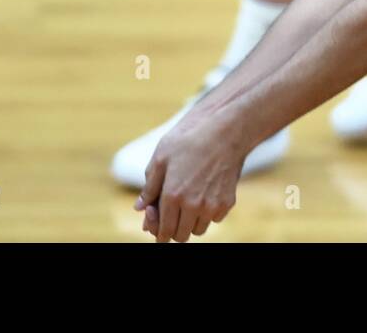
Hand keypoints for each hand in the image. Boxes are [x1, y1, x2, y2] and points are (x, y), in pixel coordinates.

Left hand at [135, 103, 245, 242]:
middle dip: (173, 229)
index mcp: (172, 195)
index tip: (158, 229)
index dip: (158, 233)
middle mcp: (193, 205)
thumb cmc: (190, 140)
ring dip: (191, 222)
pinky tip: (205, 193)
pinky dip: (208, 212)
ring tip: (189, 201)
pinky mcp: (227, 202)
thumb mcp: (161, 157)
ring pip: (198, 230)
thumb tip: (139, 207)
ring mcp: (212, 205)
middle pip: (181, 236)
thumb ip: (149, 186)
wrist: (226, 131)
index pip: (164, 231)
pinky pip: (214, 218)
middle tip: (172, 214)